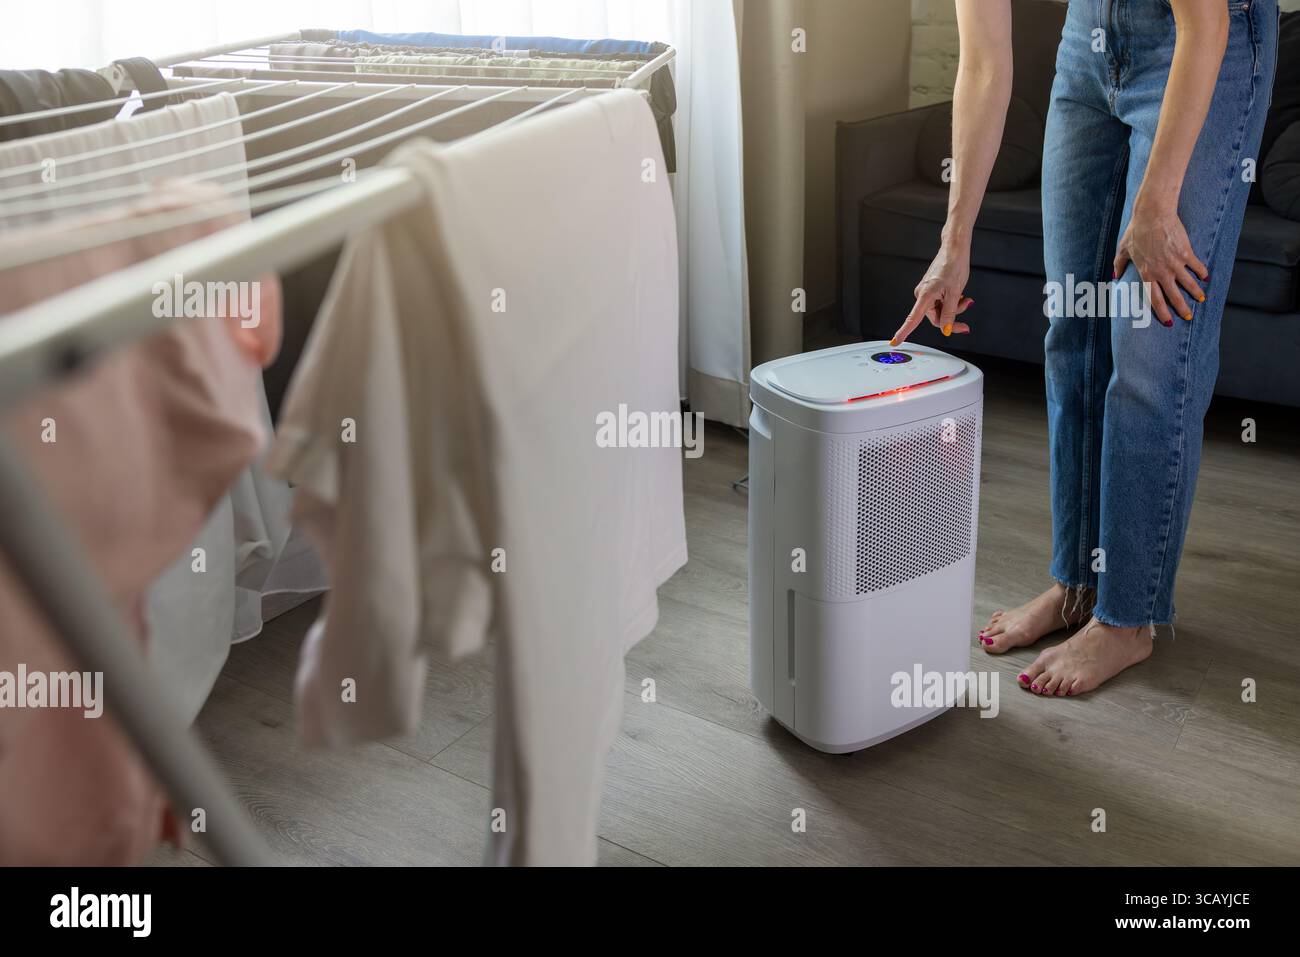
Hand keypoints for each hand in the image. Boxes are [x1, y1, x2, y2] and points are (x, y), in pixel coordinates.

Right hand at [891, 245, 974, 344]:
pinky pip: (940, 303)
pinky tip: (958, 295)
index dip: (904, 331)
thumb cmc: (954, 265)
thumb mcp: (955, 292)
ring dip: (953, 308)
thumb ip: (950, 313)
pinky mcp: (931, 290)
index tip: (895, 341)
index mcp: (925, 295)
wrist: (954, 249)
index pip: (913, 319)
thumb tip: (945, 329)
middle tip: (966, 305)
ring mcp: (926, 292)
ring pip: (940, 311)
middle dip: (952, 315)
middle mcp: (922, 294)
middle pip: (935, 317)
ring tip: (964, 297)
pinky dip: (950, 302)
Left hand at [1113, 201, 1207, 326]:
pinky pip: (1196, 266)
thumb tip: (1114, 277)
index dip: (1161, 312)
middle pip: (1173, 296)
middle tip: (1188, 317)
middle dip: (1181, 308)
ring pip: (1188, 283)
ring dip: (1196, 293)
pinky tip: (1206, 278)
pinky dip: (1202, 273)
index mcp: (1146, 274)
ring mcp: (1175, 263)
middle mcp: (1161, 272)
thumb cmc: (1136, 231)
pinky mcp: (1186, 252)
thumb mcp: (1123, 249)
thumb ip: (1118, 265)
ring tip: (1201, 300)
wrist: (1153, 214)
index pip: (1154, 299)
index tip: (1168, 321)